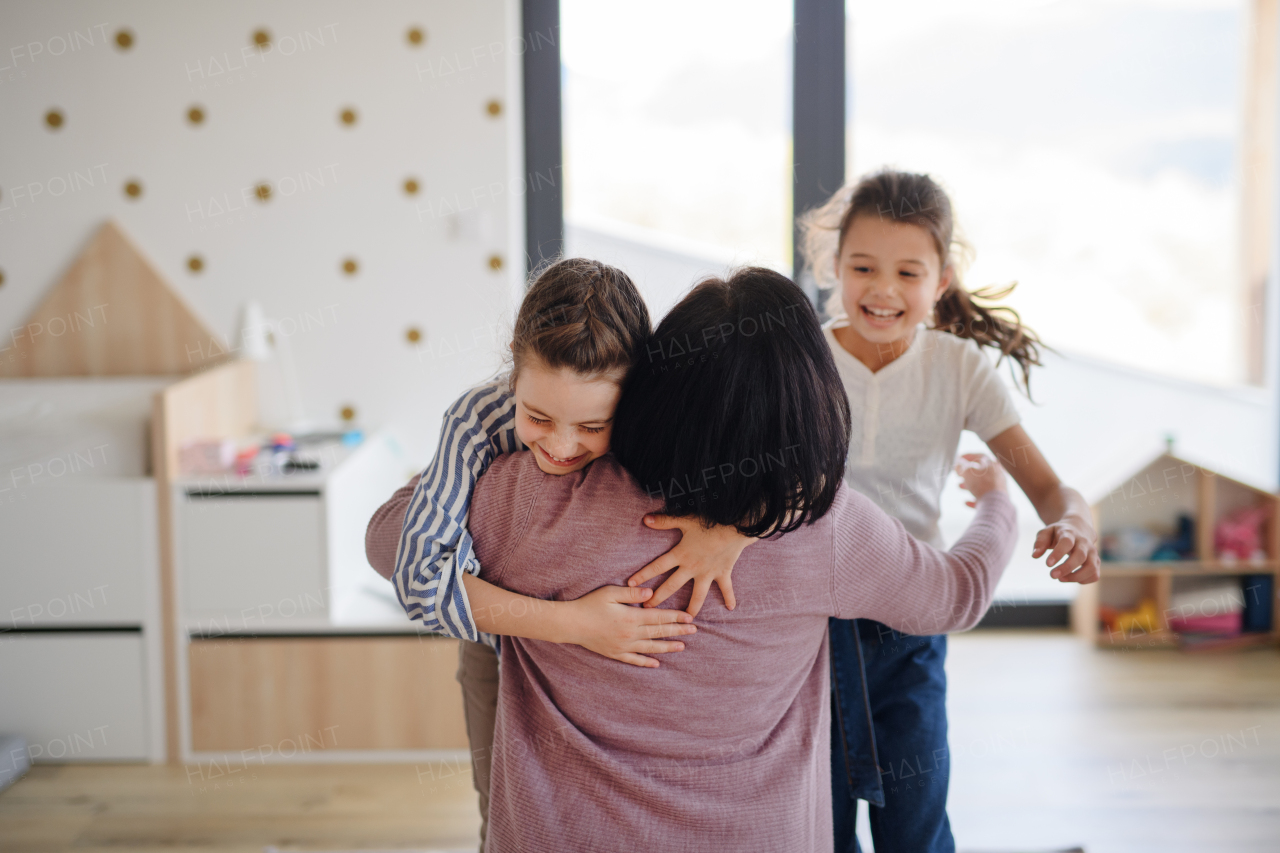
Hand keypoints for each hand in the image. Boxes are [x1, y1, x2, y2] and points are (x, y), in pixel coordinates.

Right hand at [558, 585, 696, 667]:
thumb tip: (651, 594)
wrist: (570, 624)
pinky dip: (645, 662)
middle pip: (658, 633)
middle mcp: (630, 634)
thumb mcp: (610, 593)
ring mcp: (623, 646)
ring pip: (650, 648)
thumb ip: (632, 594)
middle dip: (677, 631)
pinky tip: (656, 663)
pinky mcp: (614, 653)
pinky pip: (634, 659)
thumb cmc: (589, 604)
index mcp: (631, 617)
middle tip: (694, 631)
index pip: (658, 617)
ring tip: (681, 646)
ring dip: (667, 647)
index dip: (675, 617)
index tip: (689, 617)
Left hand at [626, 515, 752, 615]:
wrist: (735, 525)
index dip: (643, 575)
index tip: (630, 585)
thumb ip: (664, 521)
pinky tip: (731, 608)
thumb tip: (645, 519)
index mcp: (681, 554)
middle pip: (672, 586)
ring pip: (698, 595)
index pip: (657, 566)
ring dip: (691, 607)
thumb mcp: (685, 520)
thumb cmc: (709, 521)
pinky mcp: (723, 573)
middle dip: (658, 598)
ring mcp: (708, 573)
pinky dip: (729, 597)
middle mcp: (692, 567)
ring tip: (685, 618)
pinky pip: (726, 588)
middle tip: (647, 609)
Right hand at [956, 453, 1006, 505]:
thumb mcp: (967, 473)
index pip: (979, 456)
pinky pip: (984, 498)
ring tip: (960, 487)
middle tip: (959, 475)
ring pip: (982, 485)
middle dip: (967, 474)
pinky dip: (974, 499)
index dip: (967, 457)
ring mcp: (998, 487)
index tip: (958, 460)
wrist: (995, 503)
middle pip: (980, 472)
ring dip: (970, 485)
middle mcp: (997, 475)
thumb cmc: (982, 485)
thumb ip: (961, 467)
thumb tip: (957, 463)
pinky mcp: (997, 499)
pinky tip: (966, 502)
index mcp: (991, 465)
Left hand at [1032, 517, 1100, 583]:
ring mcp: (1092, 552)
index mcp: (1070, 533)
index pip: (1067, 542)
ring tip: (1061, 579)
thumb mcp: (1046, 532)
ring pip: (1091, 567)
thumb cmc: (1059, 532)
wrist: (1079, 528)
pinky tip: (1070, 578)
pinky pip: (1095, 574)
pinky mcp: (1096, 561)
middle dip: (1066, 568)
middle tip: (1052, 575)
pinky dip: (1084, 580)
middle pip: (1081, 556)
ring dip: (1076, 577)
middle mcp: (1084, 543)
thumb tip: (1034, 555)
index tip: (1048, 564)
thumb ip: (1040, 542)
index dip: (1058, 554)